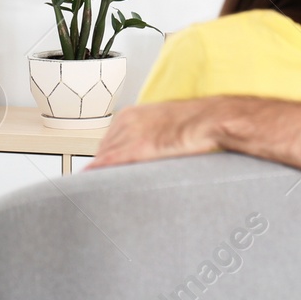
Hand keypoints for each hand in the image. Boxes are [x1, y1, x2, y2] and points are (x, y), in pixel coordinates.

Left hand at [88, 99, 224, 168]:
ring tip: (96, 186)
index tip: (101, 168)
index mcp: (130, 113)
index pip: (107, 139)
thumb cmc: (191, 122)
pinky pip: (112, 160)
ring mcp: (132, 133)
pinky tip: (92, 178)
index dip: (103, 157)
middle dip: (101, 164)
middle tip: (100, 181)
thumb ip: (144, 133)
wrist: (208, 119)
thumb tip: (138, 150)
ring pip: (104, 155)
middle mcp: (127, 120)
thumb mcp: (160, 123)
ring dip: (100, 170)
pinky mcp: (140, 146)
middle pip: (103, 148)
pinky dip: (100, 170)